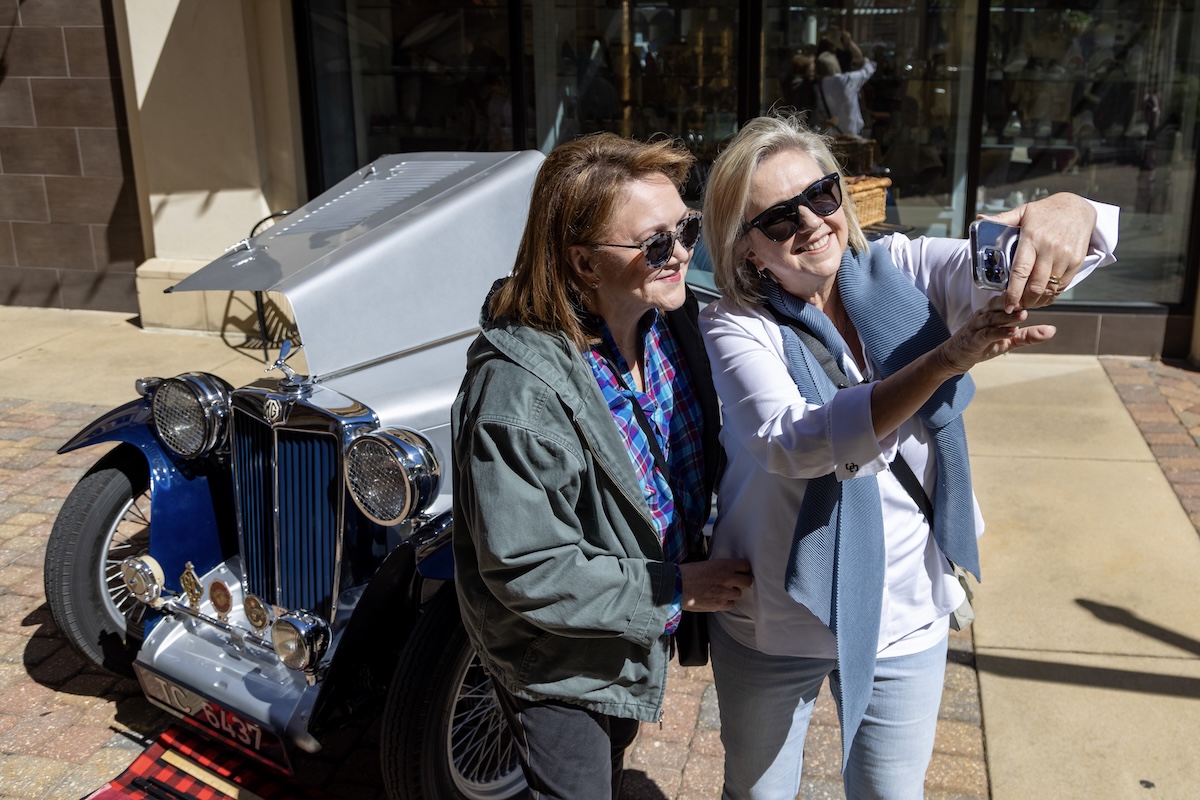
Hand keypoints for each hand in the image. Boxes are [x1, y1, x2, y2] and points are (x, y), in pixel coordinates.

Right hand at [679, 558, 752, 612]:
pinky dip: (726, 603)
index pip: (745, 566)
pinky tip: (718, 599)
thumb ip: (720, 568)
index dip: (743, 569)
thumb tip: (727, 571)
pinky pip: (730, 605)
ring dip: (732, 593)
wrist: (676, 587)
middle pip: (747, 581)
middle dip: (742, 582)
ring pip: (738, 594)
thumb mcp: (706, 564)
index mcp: (724, 565)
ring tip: (721, 591)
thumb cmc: (687, 574)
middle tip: (735, 582)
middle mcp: (728, 579)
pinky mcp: (719, 605)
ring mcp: (725, 593)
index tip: (741, 571)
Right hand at [936, 295, 1056, 373]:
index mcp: (991, 312)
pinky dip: (999, 332)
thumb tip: (1052, 330)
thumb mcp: (1007, 341)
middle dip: (1015, 303)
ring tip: (1023, 315)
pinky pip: (986, 334)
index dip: (1021, 296)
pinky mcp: (973, 341)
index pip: (1006, 300)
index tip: (1038, 292)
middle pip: (999, 305)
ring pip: (992, 318)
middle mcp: (983, 316)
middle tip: (1032, 300)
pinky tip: (1011, 332)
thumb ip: (1028, 335)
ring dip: (1008, 317)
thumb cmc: (980, 345)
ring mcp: (976, 328)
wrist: (953, 358)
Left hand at [985, 192, 1096, 311]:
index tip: (1007, 305)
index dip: (1013, 292)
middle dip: (1024, 301)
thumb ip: (1001, 219)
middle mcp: (1050, 249)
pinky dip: (1051, 295)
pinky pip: (1063, 286)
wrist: (1077, 208)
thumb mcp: (1022, 212)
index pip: (1020, 271)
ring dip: (1037, 301)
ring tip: (1027, 303)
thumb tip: (980, 217)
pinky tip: (1042, 297)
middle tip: (1015, 306)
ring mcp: (1065, 256)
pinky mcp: (1077, 261)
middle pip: (1035, 285)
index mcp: (1032, 238)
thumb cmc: (1046, 211)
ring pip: (1050, 289)